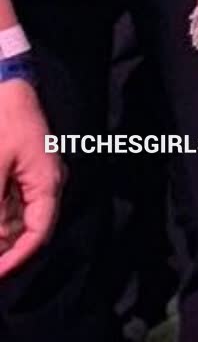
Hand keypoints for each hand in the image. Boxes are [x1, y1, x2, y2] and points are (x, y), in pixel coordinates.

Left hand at [0, 78, 63, 277]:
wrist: (7, 85)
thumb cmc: (5, 122)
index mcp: (47, 183)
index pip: (38, 234)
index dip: (17, 259)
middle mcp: (46, 184)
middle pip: (28, 230)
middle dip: (5, 248)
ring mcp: (34, 178)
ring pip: (18, 220)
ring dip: (1, 233)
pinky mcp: (22, 173)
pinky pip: (12, 205)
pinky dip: (1, 217)